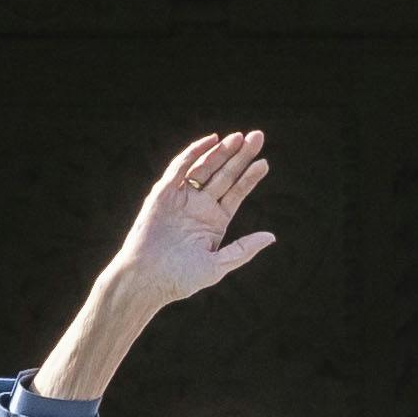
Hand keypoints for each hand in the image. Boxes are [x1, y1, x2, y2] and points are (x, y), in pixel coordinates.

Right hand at [101, 131, 276, 313]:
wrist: (146, 279)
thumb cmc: (180, 278)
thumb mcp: (218, 266)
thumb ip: (243, 250)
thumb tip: (271, 237)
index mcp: (214, 222)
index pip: (236, 192)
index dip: (250, 177)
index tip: (264, 163)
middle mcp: (199, 206)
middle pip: (224, 175)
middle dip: (240, 156)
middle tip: (257, 137)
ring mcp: (181, 198)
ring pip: (205, 168)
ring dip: (221, 152)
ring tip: (239, 137)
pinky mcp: (163, 193)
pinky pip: (179, 169)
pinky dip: (194, 153)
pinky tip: (211, 141)